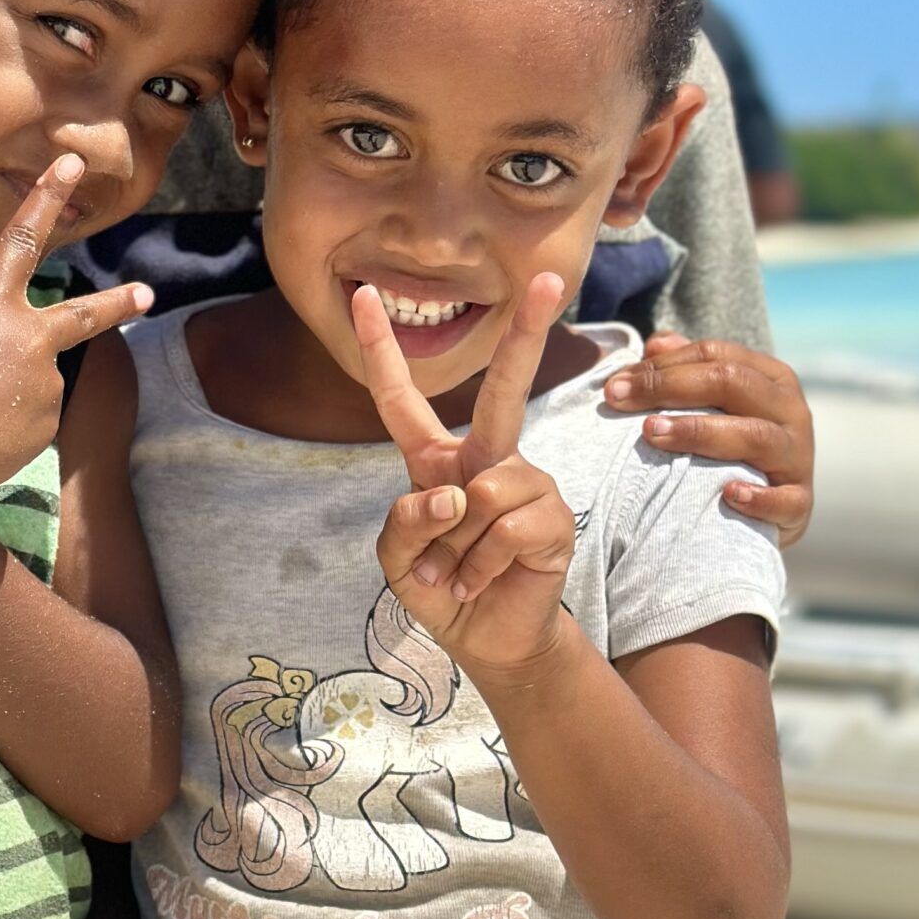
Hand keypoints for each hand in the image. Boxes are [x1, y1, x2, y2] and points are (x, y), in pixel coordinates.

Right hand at [0, 157, 154, 496]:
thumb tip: (17, 382)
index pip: (20, 239)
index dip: (46, 198)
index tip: (71, 162)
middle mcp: (28, 339)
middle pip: (83, 315)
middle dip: (118, 303)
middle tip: (146, 293)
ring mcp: (44, 383)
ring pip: (32, 385)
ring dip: (5, 400)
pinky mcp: (47, 424)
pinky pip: (29, 421)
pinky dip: (5, 430)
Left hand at [358, 273, 576, 678]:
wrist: (487, 638)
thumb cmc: (441, 588)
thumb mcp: (399, 560)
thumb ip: (406, 525)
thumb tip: (453, 494)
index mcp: (437, 460)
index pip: (402, 399)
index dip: (382, 350)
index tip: (364, 296)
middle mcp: (487, 460)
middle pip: (506, 391)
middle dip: (526, 334)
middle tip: (546, 279)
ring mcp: (527, 485)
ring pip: (482, 494)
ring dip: (456, 549)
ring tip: (457, 575)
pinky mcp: (554, 518)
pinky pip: (505, 530)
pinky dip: (479, 566)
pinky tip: (480, 582)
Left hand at [601, 333, 814, 546]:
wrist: (773, 507)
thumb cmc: (733, 443)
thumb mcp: (716, 402)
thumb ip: (686, 369)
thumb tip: (655, 342)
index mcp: (771, 377)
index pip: (714, 354)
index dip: (662, 365)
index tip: (615, 385)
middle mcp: (791, 410)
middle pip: (732, 382)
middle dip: (670, 388)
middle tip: (619, 401)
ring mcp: (798, 456)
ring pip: (755, 435)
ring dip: (700, 432)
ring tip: (653, 434)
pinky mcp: (800, 502)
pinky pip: (784, 499)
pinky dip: (759, 497)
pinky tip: (728, 494)